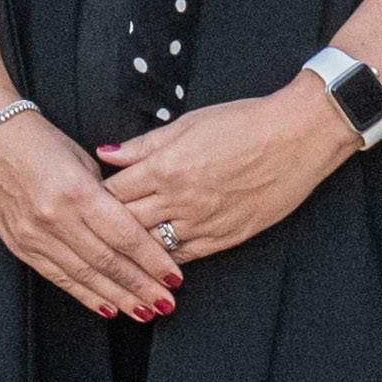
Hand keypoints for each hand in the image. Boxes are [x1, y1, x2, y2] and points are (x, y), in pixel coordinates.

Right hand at [0, 106, 176, 321]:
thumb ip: (108, 196)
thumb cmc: (39, 143)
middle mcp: (55, 217)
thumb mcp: (82, 160)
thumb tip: (134, 227)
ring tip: (144, 311)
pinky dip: (85, 295)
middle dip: (140, 287)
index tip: (173, 277)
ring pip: (85, 276)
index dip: (152, 260)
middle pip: (107, 261)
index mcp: (76, 191)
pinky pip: (58, 277)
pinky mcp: (21, 246)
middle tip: (165, 302)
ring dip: (117, 298)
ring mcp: (35, 235)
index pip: (123, 235)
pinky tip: (107, 307)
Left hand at [101, 80, 353, 265]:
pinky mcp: (226, 238)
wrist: (297, 137)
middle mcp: (181, 200)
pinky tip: (151, 257)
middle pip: (127, 223)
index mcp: (167, 167)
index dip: (95, 198)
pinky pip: (183, 257)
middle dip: (107, 227)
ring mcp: (204, 223)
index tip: (84, 200)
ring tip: (116, 249)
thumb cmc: (244, 123)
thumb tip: (106, 153)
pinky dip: (163, 258)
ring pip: (152, 246)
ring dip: (133, 249)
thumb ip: (143, 144)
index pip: (114, 193)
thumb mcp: (188, 123)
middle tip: (91, 230)